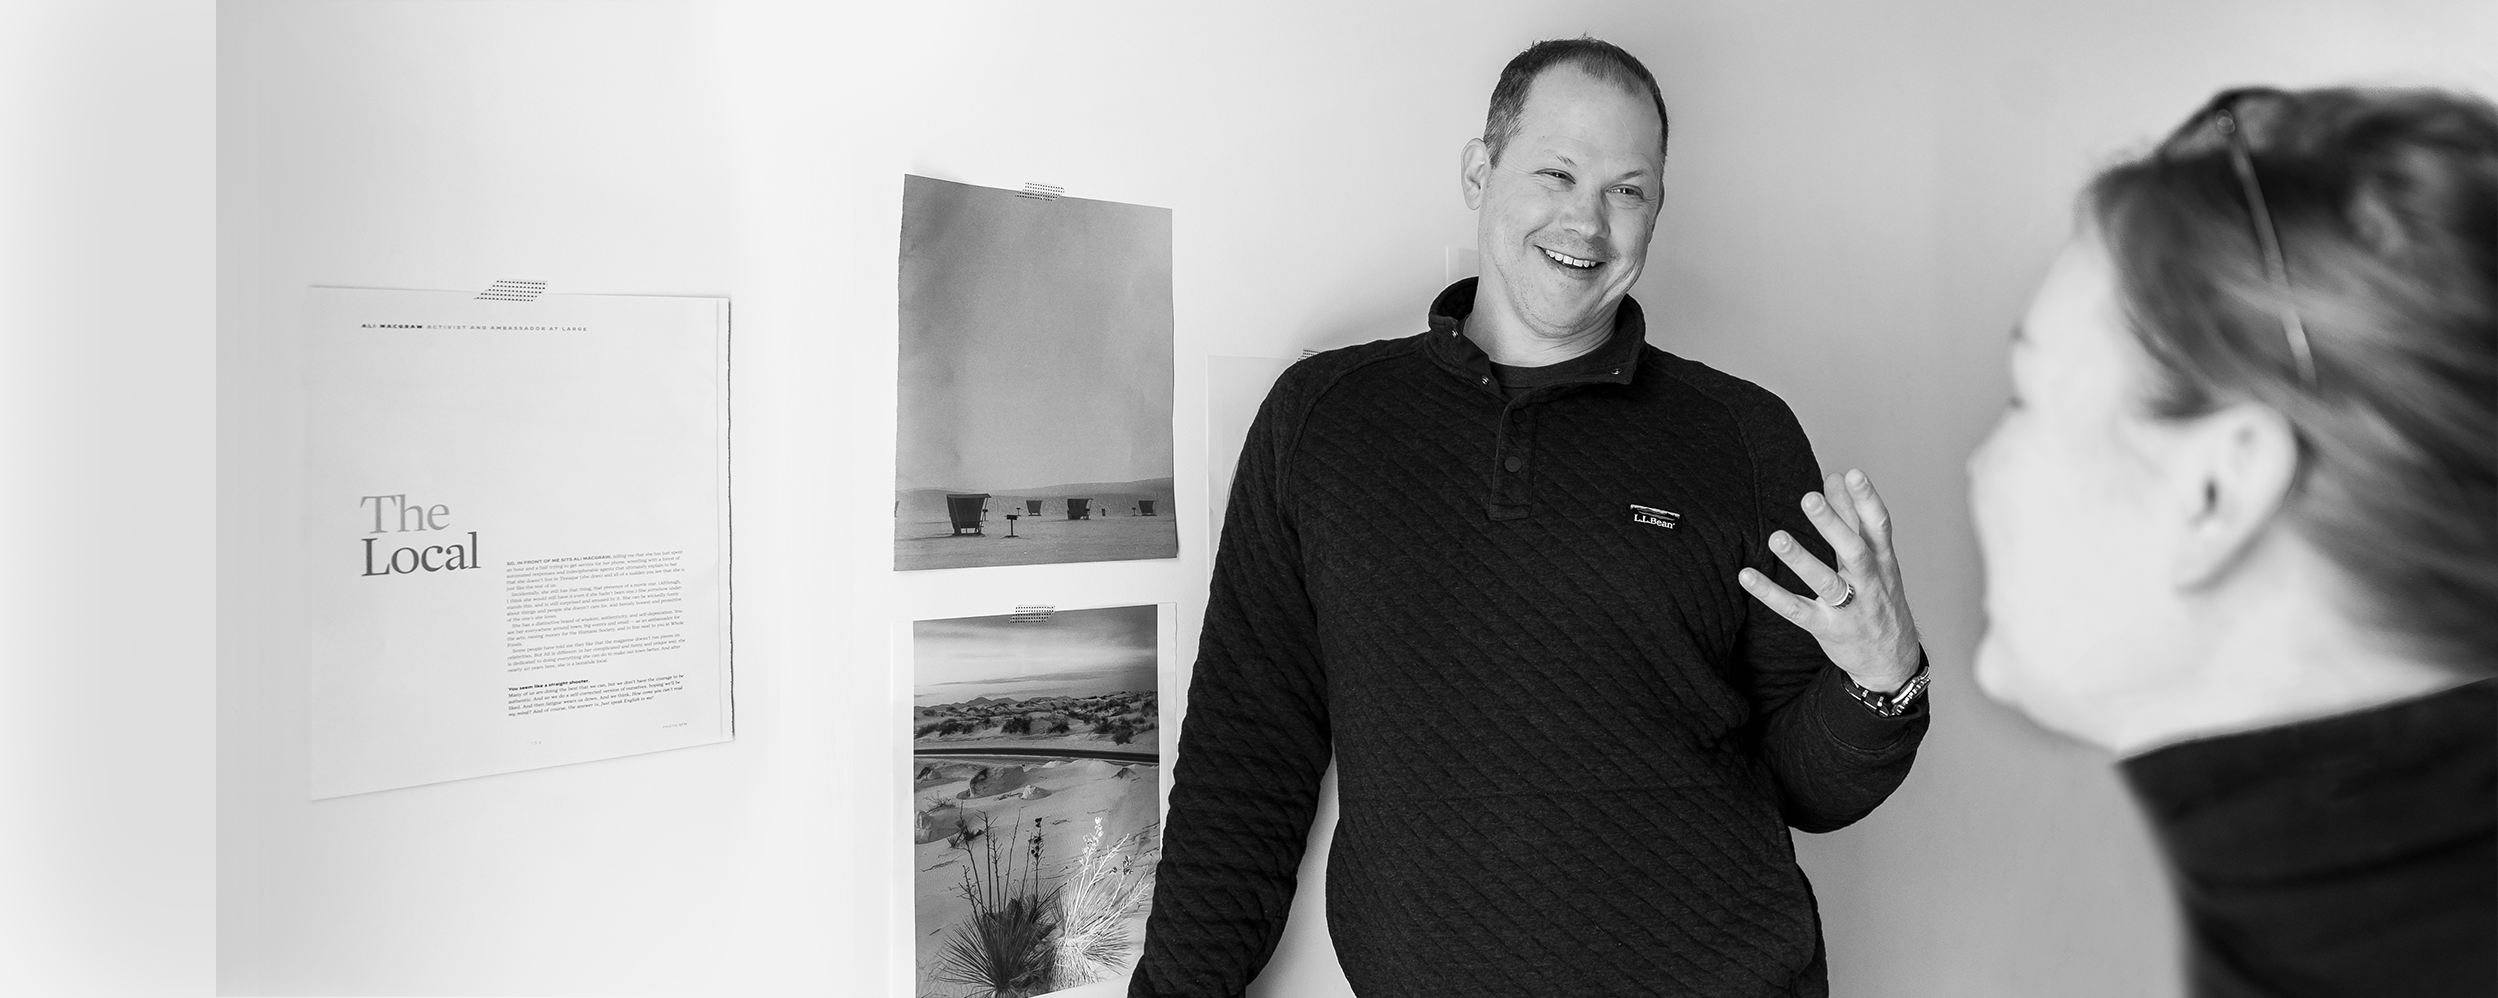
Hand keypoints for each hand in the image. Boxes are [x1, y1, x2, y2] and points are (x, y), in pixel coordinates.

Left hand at [1737, 468, 1921, 691]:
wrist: (1893, 660)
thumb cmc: (1880, 598)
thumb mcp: (1875, 559)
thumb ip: (1853, 518)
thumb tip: (1837, 477)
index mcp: (1882, 561)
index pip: (1878, 527)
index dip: (1868, 500)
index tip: (1852, 474)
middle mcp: (1870, 583)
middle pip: (1854, 551)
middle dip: (1833, 525)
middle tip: (1809, 498)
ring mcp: (1850, 609)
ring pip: (1826, 583)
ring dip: (1801, 560)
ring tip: (1777, 538)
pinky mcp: (1828, 630)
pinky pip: (1796, 610)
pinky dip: (1771, 594)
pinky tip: (1747, 576)